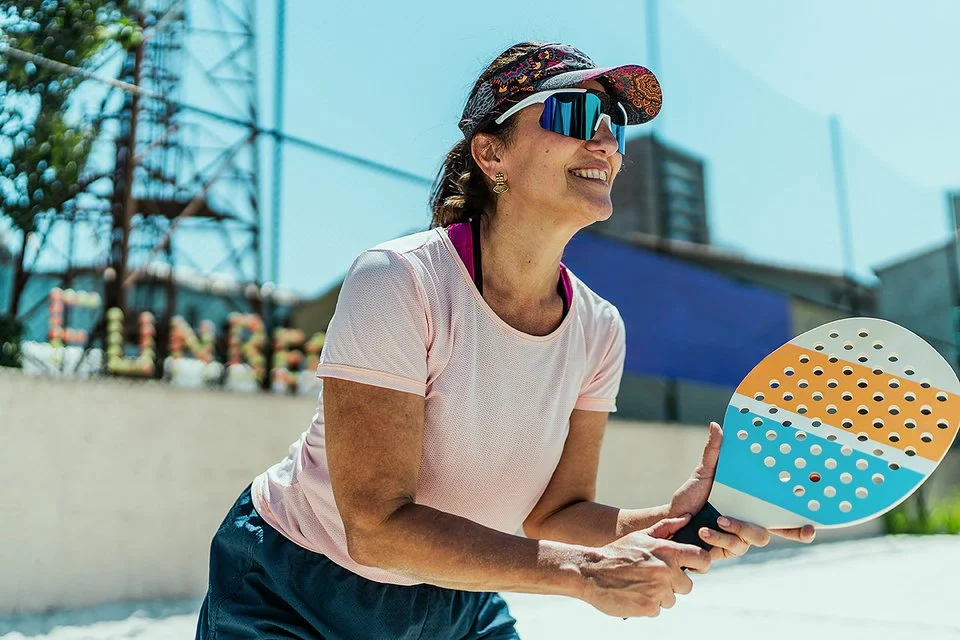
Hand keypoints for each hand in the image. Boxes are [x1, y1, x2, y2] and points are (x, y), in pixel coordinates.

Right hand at [576, 515, 710, 617]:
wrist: (591, 571)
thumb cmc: (618, 552)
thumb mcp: (641, 536)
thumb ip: (667, 527)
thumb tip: (687, 517)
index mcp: (666, 551)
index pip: (702, 559)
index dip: (701, 565)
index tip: (694, 568)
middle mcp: (665, 571)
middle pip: (687, 586)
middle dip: (674, 584)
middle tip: (654, 578)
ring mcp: (657, 591)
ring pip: (671, 599)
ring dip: (659, 596)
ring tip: (640, 585)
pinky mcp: (648, 607)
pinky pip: (658, 610)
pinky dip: (647, 605)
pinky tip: (634, 594)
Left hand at [669, 422, 815, 561]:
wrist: (671, 518)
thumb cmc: (691, 496)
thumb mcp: (704, 473)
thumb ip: (714, 452)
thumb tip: (716, 425)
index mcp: (750, 503)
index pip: (782, 511)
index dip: (802, 517)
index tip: (818, 518)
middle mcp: (750, 521)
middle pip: (780, 529)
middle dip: (795, 531)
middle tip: (805, 531)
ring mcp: (740, 538)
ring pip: (758, 538)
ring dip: (740, 528)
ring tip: (720, 519)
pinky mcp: (727, 550)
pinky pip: (734, 547)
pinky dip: (720, 537)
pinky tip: (705, 530)